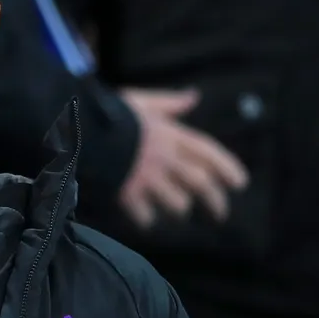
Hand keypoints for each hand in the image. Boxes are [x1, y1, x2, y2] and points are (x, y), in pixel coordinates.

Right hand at [118, 88, 248, 227]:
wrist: (78, 130)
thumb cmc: (108, 113)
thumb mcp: (141, 102)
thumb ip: (168, 103)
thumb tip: (192, 97)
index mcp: (169, 133)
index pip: (207, 151)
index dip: (227, 167)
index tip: (240, 184)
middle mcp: (164, 157)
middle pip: (200, 182)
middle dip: (215, 201)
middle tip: (220, 214)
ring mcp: (146, 177)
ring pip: (177, 202)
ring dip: (179, 208)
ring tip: (177, 211)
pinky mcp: (127, 192)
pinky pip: (144, 214)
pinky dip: (147, 219)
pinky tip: (146, 220)